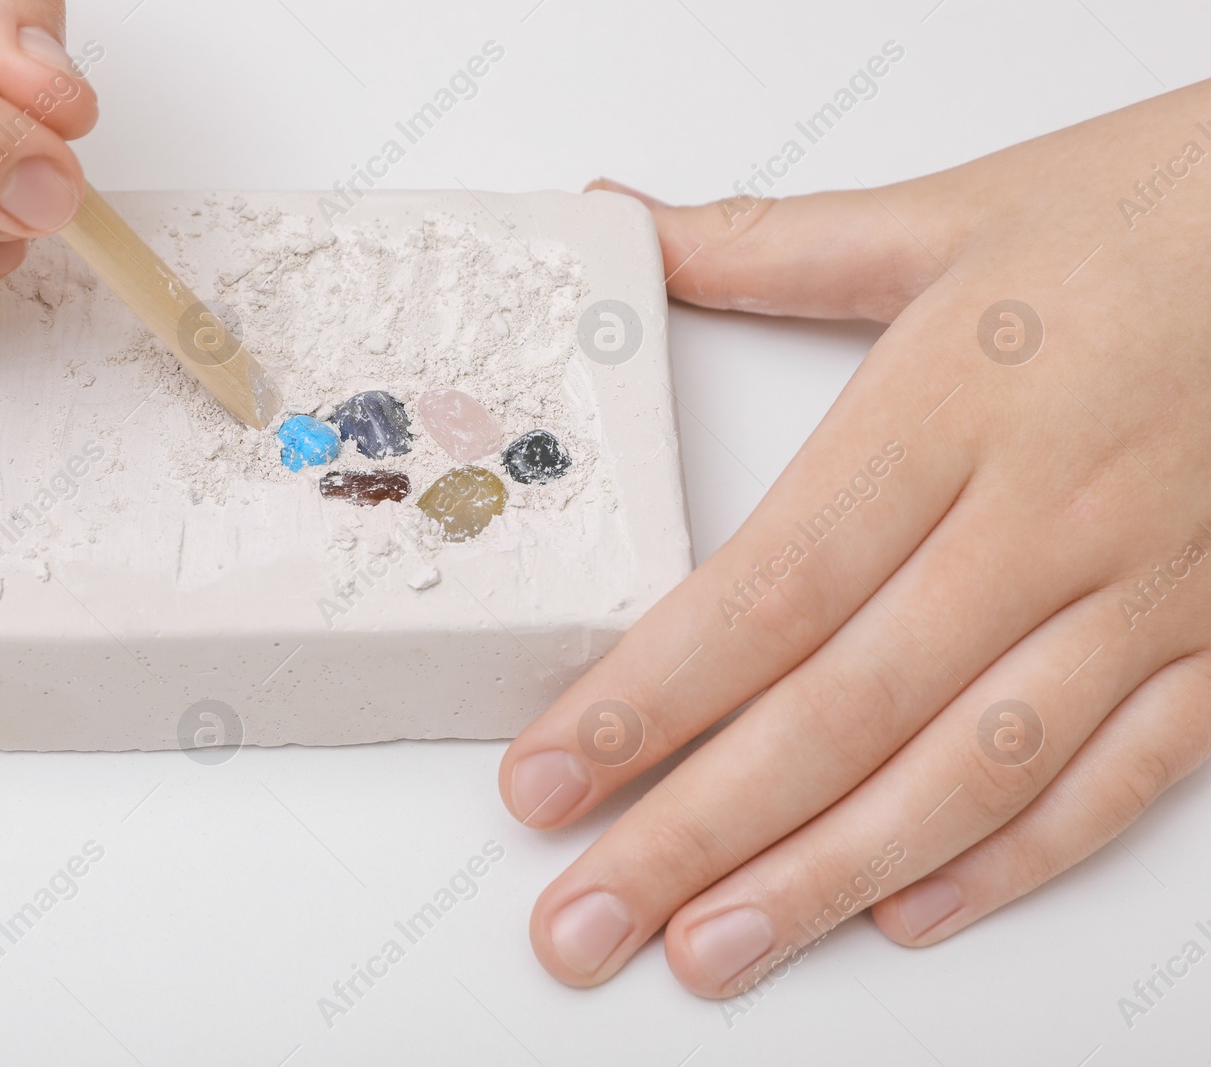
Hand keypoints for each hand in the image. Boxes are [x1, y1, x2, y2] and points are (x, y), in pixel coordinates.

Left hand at [500, 80, 1210, 997]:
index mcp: (951, 409)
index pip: (766, 589)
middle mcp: (1041, 520)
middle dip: (697, 832)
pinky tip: (907, 912)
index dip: (645, 699)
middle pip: (840, 710)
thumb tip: (621, 222)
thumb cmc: (1164, 212)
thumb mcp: (951, 212)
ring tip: (712, 951)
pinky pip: (1123, 777)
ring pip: (968, 773)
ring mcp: (1142, 593)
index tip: (544, 779)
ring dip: (827, 878)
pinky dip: (1015, 858)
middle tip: (584, 920)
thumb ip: (763, 245)